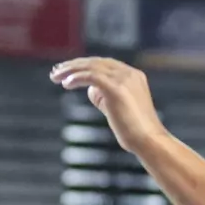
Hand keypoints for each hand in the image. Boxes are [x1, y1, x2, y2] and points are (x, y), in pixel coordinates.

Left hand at [50, 58, 168, 154]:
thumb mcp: (117, 109)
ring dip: (70, 70)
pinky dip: (77, 78)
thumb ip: (105, 96)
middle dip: (73, 65)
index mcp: (132, 76)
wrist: (148, 141)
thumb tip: (90, 90)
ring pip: (91, 67)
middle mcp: (129, 74)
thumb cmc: (134, 132)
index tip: (67, 71)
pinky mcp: (117, 89)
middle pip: (95, 62)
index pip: (103, 64)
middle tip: (55, 72)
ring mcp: (124, 80)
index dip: (83, 66)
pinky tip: (66, 84)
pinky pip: (92, 77)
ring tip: (55, 77)